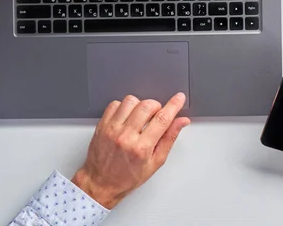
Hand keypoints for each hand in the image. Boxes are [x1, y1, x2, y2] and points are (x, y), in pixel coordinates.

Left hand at [72, 93, 190, 208]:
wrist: (101, 183)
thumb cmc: (128, 177)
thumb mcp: (155, 162)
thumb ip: (169, 138)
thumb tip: (181, 122)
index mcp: (141, 148)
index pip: (162, 119)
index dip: (174, 105)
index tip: (179, 98)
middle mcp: (126, 137)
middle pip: (147, 106)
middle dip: (157, 106)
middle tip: (156, 116)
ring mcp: (112, 129)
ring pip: (131, 101)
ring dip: (140, 105)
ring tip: (140, 118)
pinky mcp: (102, 125)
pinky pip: (115, 104)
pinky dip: (124, 107)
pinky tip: (127, 117)